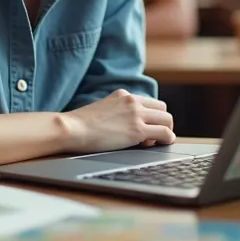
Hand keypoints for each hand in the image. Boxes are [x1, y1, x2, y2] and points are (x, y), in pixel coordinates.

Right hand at [61, 89, 175, 152]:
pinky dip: (167, 140)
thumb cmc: (80, 125)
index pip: (149, 103)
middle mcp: (132, 101)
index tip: (146, 129)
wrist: (72, 128)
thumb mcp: (101, 110)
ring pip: (167, 120)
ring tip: (156, 143)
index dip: (151, 117)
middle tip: (154, 137)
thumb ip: (116, 113)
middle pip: (162, 109)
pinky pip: (165, 134)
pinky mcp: (137, 130)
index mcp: (123, 95)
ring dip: (166, 131)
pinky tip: (160, 146)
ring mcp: (136, 114)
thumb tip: (126, 128)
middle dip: (161, 123)